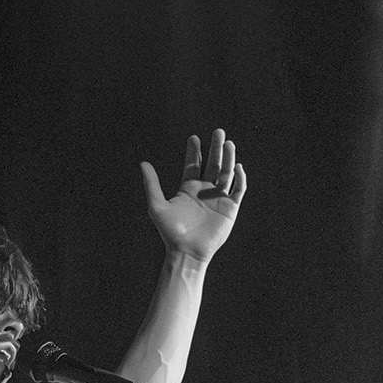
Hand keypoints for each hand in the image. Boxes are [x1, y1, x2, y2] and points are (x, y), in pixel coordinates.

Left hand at [143, 130, 245, 262]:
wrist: (187, 250)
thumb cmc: (170, 231)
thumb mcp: (157, 205)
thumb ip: (152, 184)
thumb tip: (143, 163)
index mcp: (189, 188)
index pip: (193, 164)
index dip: (194, 151)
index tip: (194, 138)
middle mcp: (205, 190)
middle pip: (213, 164)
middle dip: (216, 148)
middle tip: (219, 132)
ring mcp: (219, 198)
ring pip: (226, 173)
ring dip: (228, 158)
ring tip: (229, 144)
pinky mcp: (230, 208)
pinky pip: (238, 190)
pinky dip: (240, 179)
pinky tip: (238, 167)